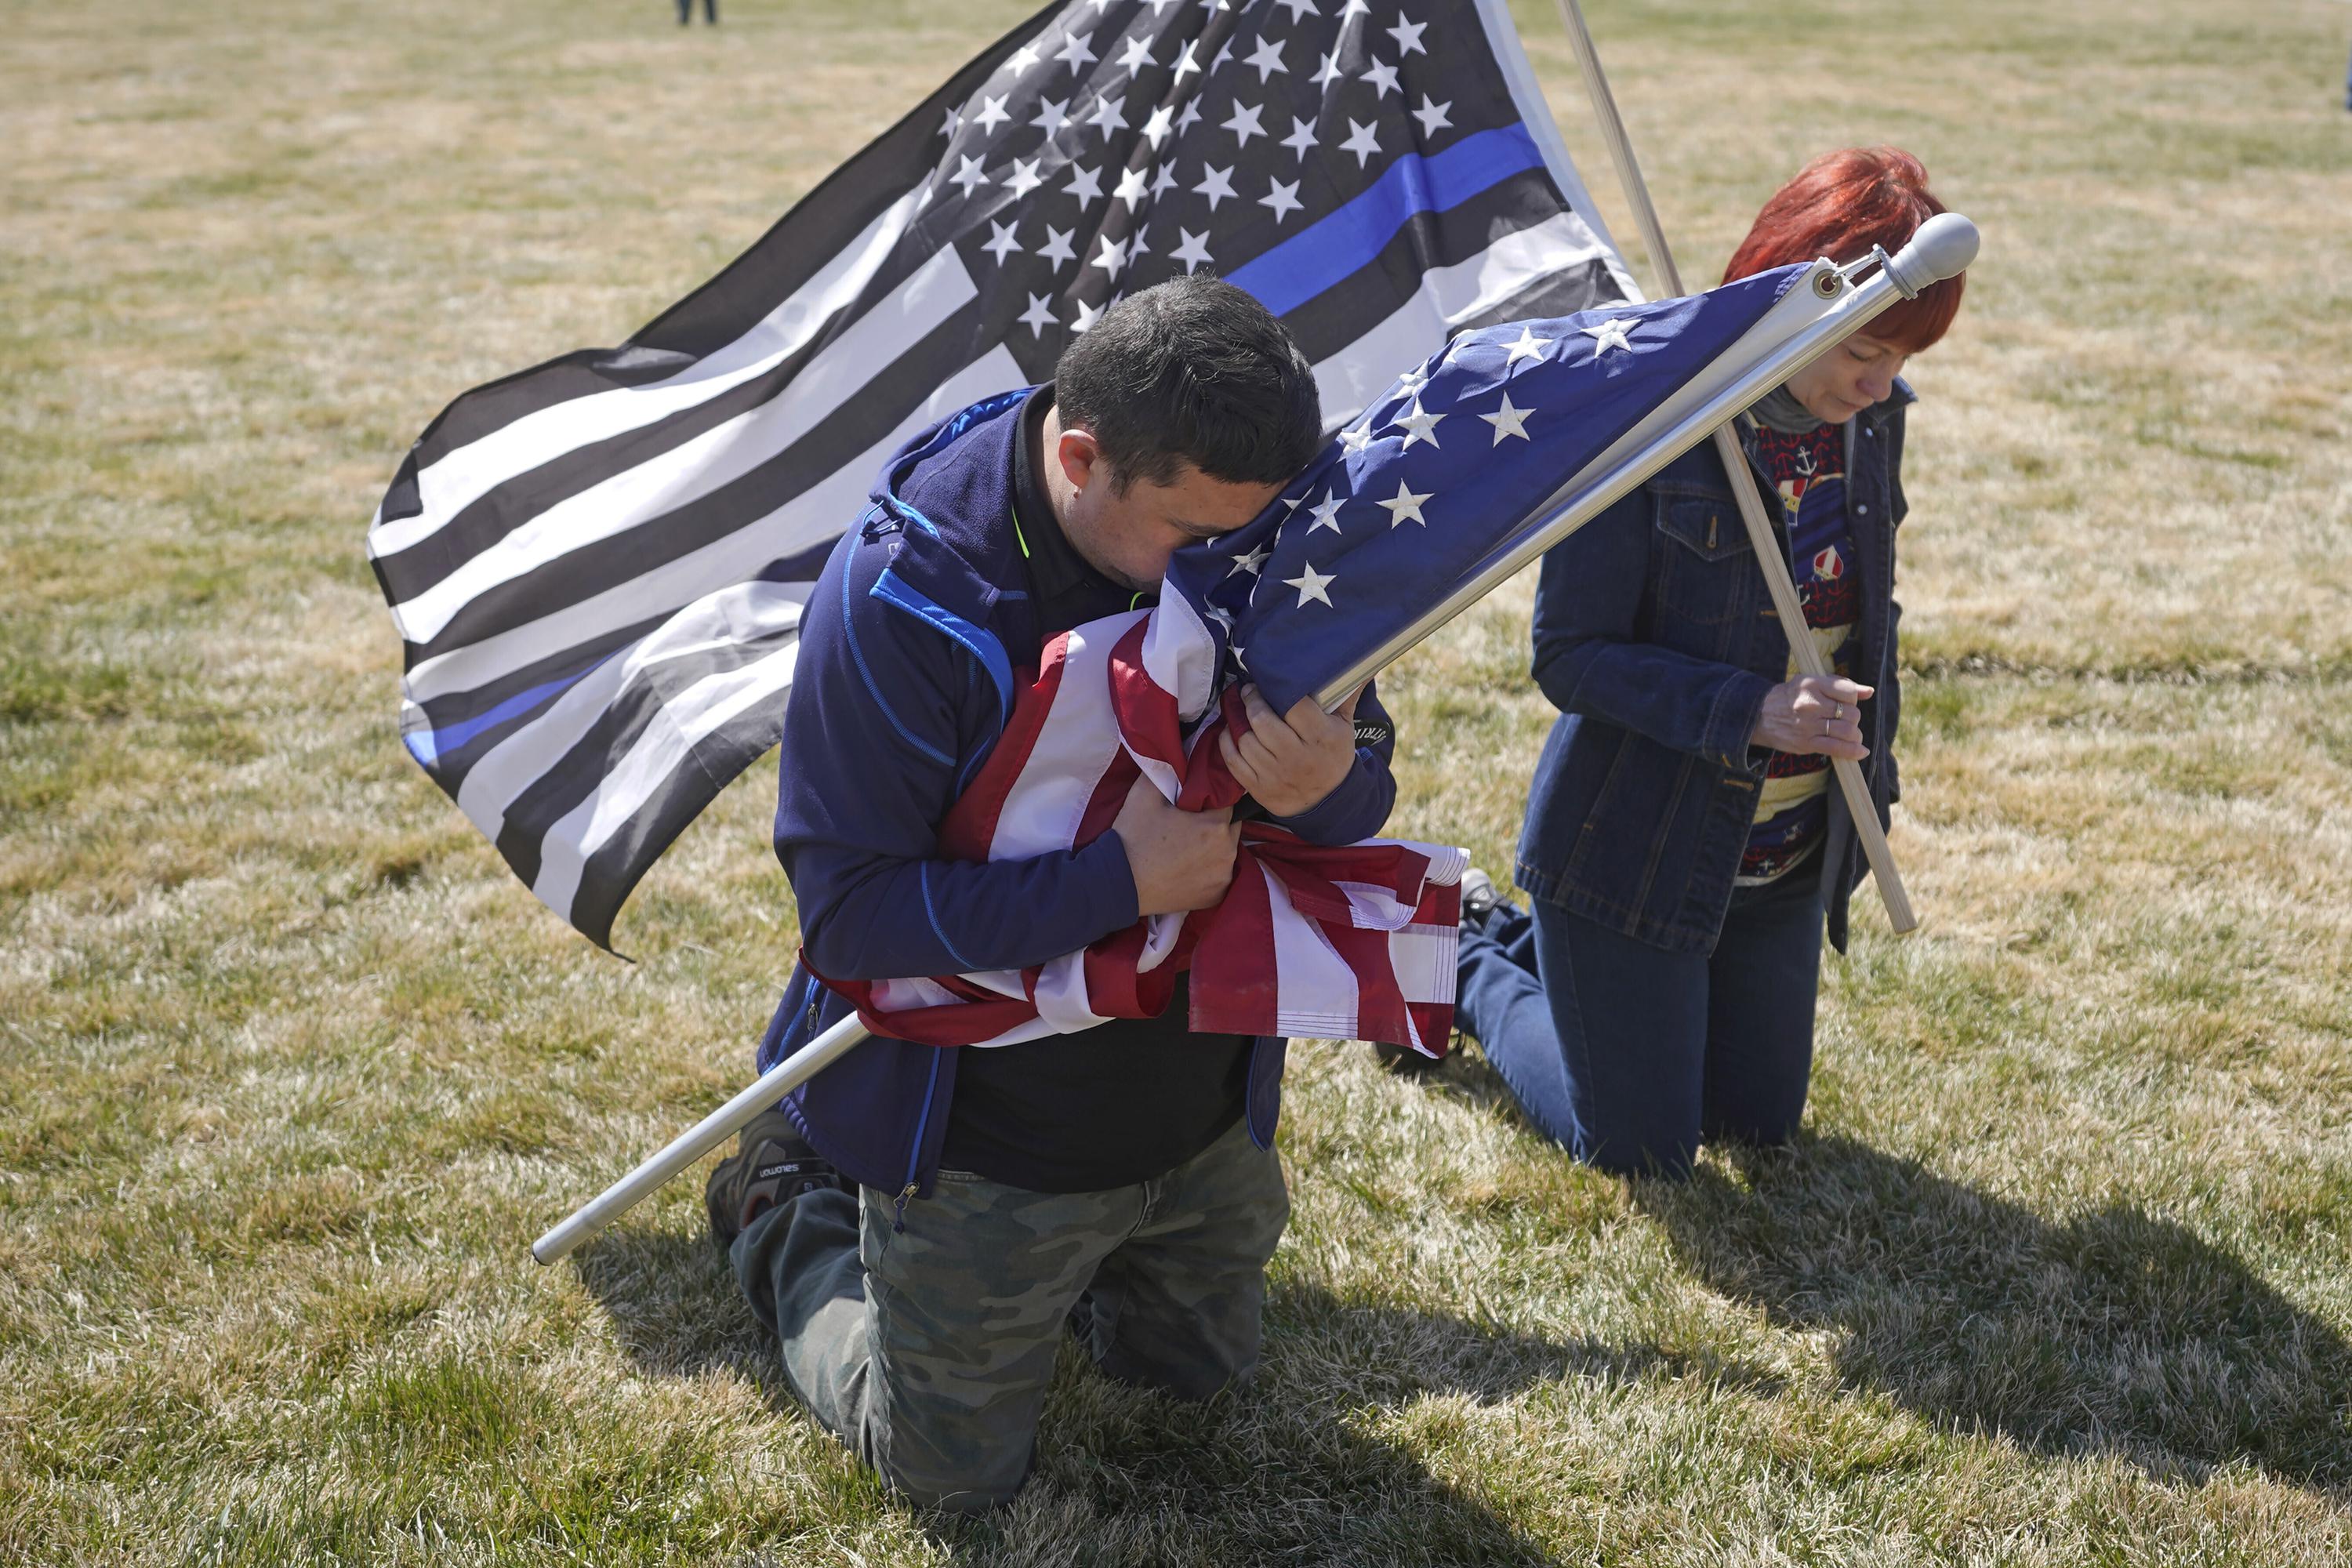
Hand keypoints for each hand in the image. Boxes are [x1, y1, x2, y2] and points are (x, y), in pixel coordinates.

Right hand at [1111, 776, 1242, 915]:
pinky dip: (1209, 870)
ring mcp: (1223, 877)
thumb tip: (1180, 755)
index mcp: (1216, 826)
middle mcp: (1228, 853)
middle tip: (1187, 825)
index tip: (1193, 803)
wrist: (1118, 884)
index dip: (1210, 798)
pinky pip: (1220, 875)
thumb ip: (1168, 770)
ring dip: (1213, 846)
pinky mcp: (1216, 896)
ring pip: (1227, 851)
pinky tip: (1188, 867)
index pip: (1227, 800)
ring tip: (1186, 847)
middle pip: (1230, 827)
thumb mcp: (1145, 793)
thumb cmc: (1133, 837)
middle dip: (1214, 822)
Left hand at [1217, 685, 1361, 817]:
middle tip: (1248, 692)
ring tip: (1241, 711)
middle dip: (1251, 701)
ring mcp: (1276, 774)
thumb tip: (1363, 668)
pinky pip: (1233, 760)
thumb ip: (1346, 697)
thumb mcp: (1343, 727)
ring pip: (1246, 740)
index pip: (1293, 706)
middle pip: (1262, 721)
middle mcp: (1298, 757)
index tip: (1262, 682)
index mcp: (1321, 737)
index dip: (1272, 690)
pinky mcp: (1260, 787)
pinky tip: (1232, 732)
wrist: (1326, 801)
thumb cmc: (1332, 755)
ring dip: (1238, 722)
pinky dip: (1227, 743)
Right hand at [1750, 675, 1871, 759]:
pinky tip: (1860, 752)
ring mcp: (1809, 725)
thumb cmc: (1789, 697)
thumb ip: (1841, 685)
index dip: (1853, 699)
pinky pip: (1837, 748)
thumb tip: (1869, 691)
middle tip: (1845, 720)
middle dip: (1853, 718)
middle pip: (1851, 713)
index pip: (1849, 692)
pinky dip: (1853, 751)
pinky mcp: (1806, 743)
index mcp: (1812, 684)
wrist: (1759, 716)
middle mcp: (1811, 704)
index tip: (1845, 703)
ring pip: (1848, 731)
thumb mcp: (1811, 682)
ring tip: (1850, 735)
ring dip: (1855, 735)